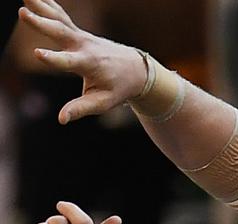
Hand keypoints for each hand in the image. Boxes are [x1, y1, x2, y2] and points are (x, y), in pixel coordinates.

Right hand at [18, 0, 146, 123]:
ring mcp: (81, 37)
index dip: (53, 59)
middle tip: (22, 13)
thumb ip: (81, 109)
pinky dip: (48, 6)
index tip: (37, 54)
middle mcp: (84, 47)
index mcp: (89, 65)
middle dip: (42, 24)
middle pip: (61, 33)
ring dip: (41, 7)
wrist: (136, 69)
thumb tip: (61, 119)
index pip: (68, 62)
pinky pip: (61, 17)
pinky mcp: (78, 33)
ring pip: (59, 20)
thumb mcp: (102, 102)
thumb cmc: (118, 89)